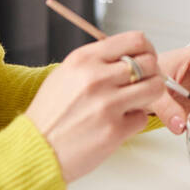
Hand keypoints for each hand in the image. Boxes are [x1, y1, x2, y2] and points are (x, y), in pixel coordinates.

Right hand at [24, 31, 165, 182]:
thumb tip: (129, 57)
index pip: (135, 40)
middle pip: (150, 63)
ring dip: (149, 96)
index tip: (146, 59)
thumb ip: (97, 62)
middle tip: (143, 84)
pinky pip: (143, 118)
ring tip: (134, 103)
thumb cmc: (50, 114)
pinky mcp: (114, 130)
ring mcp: (107, 104)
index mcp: (84, 59)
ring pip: (154, 88)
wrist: (35, 149)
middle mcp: (96, 78)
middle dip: (151, 74)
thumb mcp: (67, 74)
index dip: (147, 50)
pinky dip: (134, 122)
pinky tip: (116, 124)